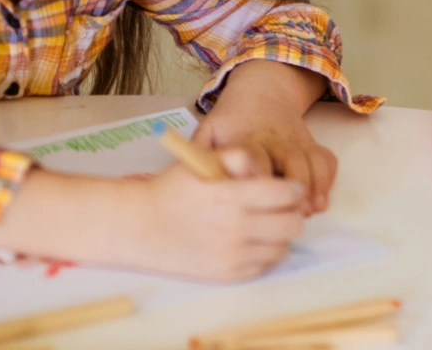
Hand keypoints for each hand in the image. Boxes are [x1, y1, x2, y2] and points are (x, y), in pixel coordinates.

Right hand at [124, 149, 306, 281]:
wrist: (140, 227)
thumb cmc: (172, 189)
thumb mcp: (201, 160)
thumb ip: (239, 157)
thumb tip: (267, 171)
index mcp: (230, 197)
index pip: (286, 195)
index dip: (292, 189)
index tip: (287, 188)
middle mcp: (234, 229)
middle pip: (292, 224)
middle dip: (291, 212)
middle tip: (279, 207)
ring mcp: (232, 255)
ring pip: (283, 246)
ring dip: (279, 234)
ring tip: (264, 223)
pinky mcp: (228, 274)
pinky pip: (265, 264)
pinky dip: (264, 252)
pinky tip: (249, 240)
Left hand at [200, 60, 337, 213]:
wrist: (262, 91)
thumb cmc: (231, 120)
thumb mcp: (208, 130)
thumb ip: (199, 155)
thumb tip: (187, 183)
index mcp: (247, 138)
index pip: (253, 155)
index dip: (256, 174)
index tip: (255, 196)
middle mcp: (275, 139)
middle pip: (291, 159)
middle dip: (295, 186)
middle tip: (293, 214)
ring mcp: (296, 141)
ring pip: (312, 160)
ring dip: (315, 187)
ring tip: (311, 212)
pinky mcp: (311, 144)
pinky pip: (326, 159)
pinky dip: (328, 179)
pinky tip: (321, 201)